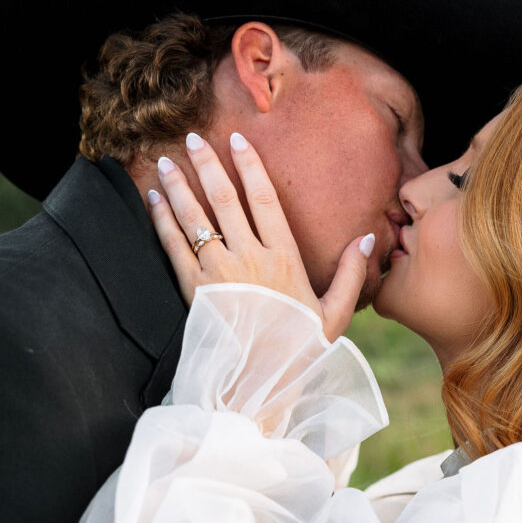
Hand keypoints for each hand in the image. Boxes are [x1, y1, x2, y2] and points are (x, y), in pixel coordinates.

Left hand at [148, 132, 374, 340]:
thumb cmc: (299, 350)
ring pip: (196, 219)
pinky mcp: (195, 292)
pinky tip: (154, 199)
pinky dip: (162, 221)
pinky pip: (175, 248)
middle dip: (207, 166)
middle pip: (225, 201)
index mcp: (285, 260)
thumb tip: (367, 238)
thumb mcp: (334, 315)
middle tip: (193, 137)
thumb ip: (350, 274)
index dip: (250, 168)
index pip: (265, 201)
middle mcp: (250, 261)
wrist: (260, 385)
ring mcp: (220, 275)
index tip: (237, 141)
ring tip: (166, 161)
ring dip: (179, 186)